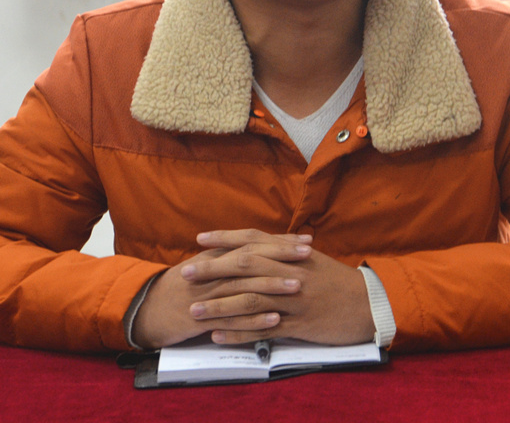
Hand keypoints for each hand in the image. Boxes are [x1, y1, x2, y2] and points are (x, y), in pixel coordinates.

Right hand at [132, 230, 310, 349]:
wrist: (149, 310)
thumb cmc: (185, 288)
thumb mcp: (208, 266)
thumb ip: (233, 257)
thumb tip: (266, 250)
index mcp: (218, 256)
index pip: (254, 243)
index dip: (280, 242)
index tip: (305, 241)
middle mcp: (214, 271)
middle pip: (251, 259)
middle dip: (280, 256)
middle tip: (308, 254)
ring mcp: (208, 294)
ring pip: (243, 288)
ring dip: (271, 286)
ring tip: (297, 286)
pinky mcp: (202, 318)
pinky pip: (231, 319)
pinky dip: (254, 321)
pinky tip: (274, 321)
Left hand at [185, 230, 375, 346]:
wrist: (368, 304)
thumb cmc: (337, 281)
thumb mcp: (312, 259)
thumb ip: (285, 249)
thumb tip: (260, 240)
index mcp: (293, 253)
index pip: (254, 239)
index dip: (226, 238)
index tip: (200, 238)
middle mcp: (291, 272)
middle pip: (246, 266)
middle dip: (213, 269)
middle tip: (186, 272)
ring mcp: (294, 299)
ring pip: (251, 299)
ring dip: (220, 304)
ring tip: (194, 309)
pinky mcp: (299, 325)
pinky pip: (264, 329)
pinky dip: (239, 332)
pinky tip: (218, 335)